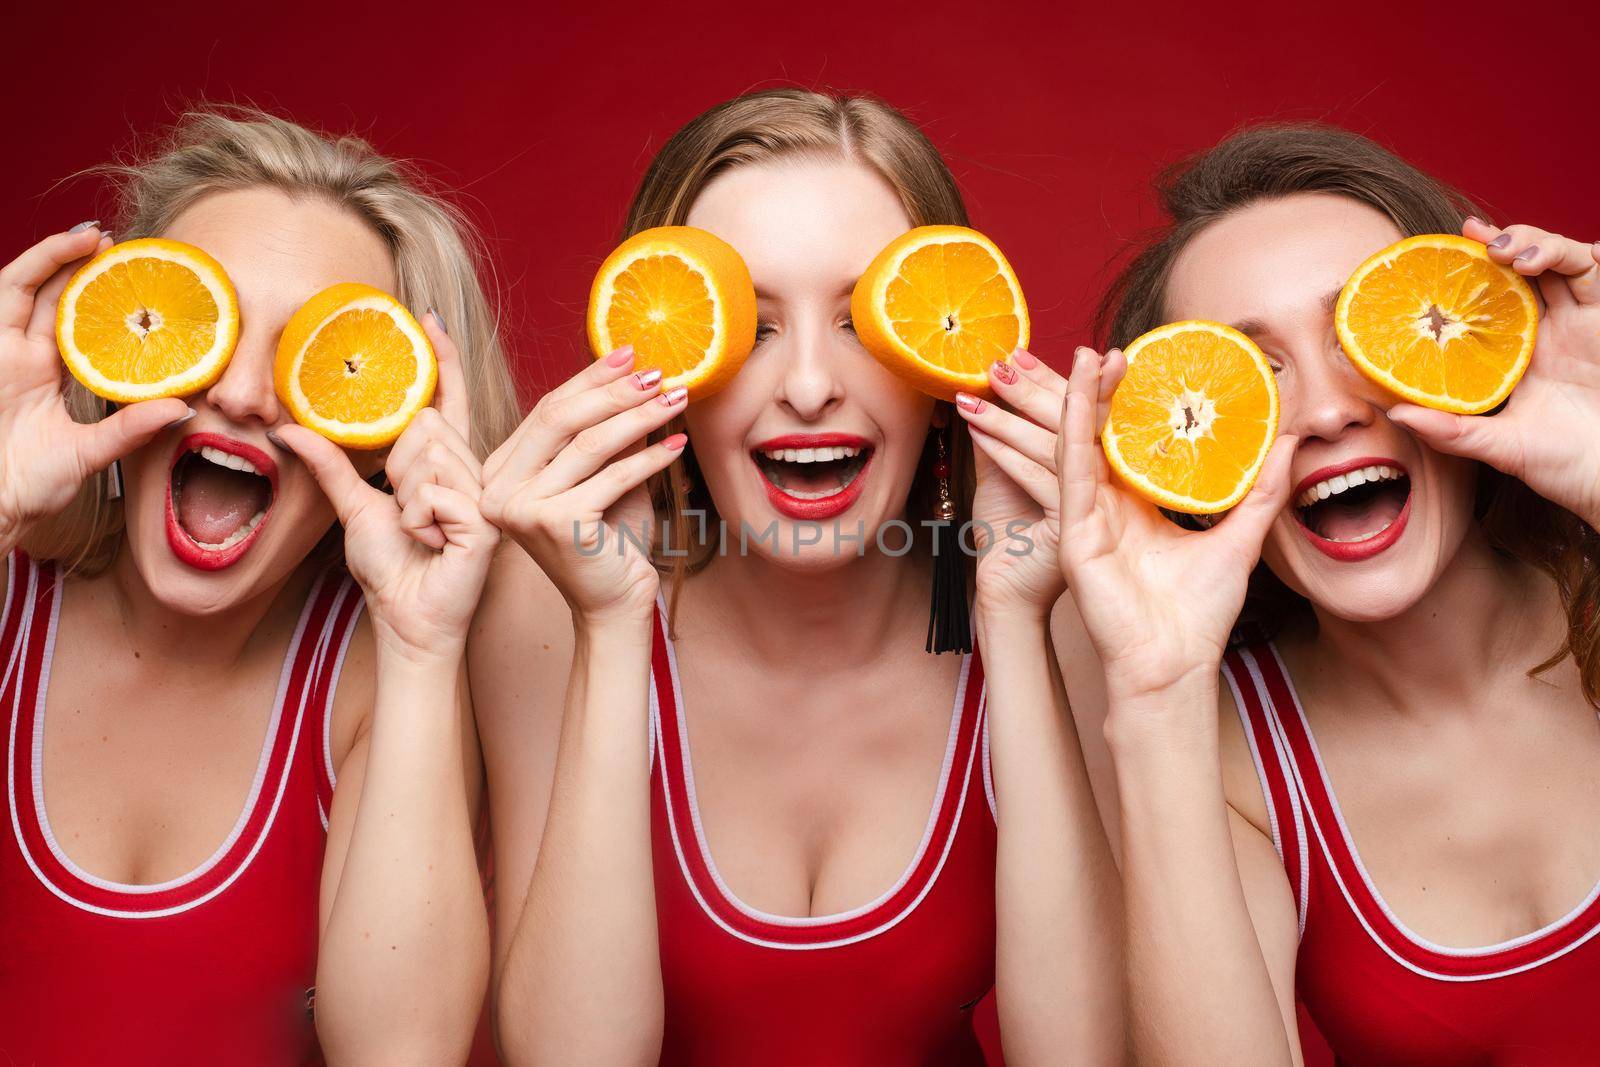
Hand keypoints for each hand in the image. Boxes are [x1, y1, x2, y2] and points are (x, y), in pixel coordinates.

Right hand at [0, 224, 191, 546]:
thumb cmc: (30, 485)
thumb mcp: (91, 453)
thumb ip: (131, 430)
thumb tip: (184, 410)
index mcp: (46, 377)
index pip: (78, 328)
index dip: (102, 305)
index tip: (139, 287)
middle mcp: (23, 357)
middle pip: (53, 298)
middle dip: (82, 268)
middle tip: (124, 247)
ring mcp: (4, 349)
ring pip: (31, 286)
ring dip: (61, 256)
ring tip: (98, 237)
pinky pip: (11, 292)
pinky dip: (38, 266)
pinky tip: (66, 249)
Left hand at [271, 313, 494, 660]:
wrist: (409, 620)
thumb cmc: (390, 569)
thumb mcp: (354, 506)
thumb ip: (330, 463)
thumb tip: (287, 427)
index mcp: (446, 464)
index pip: (447, 400)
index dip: (441, 361)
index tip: (427, 320)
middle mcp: (472, 472)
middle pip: (426, 425)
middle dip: (400, 468)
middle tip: (406, 511)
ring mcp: (484, 495)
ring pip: (429, 456)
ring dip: (407, 499)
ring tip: (420, 531)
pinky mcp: (486, 520)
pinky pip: (434, 492)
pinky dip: (419, 521)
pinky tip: (432, 544)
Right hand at [477, 347, 686, 625]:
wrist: (614, 601)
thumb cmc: (610, 538)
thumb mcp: (605, 475)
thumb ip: (608, 432)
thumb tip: (634, 374)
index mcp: (501, 471)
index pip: (547, 411)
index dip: (590, 379)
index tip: (628, 353)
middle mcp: (500, 489)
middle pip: (561, 420)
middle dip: (614, 391)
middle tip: (656, 372)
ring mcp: (523, 508)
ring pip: (589, 445)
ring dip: (639, 418)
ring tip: (676, 399)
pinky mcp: (556, 524)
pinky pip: (612, 477)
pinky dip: (650, 459)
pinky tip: (678, 446)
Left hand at [955, 348, 1078, 616]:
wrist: (1008, 594)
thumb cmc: (1008, 535)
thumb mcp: (1001, 477)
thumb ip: (1001, 438)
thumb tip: (983, 393)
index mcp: (1093, 465)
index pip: (1078, 412)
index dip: (1053, 378)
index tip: (1023, 350)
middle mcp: (1101, 481)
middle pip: (1076, 420)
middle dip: (1042, 383)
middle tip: (1010, 353)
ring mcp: (1092, 504)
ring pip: (1056, 445)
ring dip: (1018, 410)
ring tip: (988, 380)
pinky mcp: (1072, 525)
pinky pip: (1039, 480)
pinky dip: (1007, 454)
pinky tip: (978, 432)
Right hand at [1055, 346, 1297, 701]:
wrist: (1173, 665)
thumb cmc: (1199, 616)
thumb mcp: (1240, 538)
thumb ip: (1260, 491)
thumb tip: (1291, 443)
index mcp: (1137, 509)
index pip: (1132, 445)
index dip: (1136, 404)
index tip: (1150, 364)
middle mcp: (1106, 509)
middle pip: (1101, 437)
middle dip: (1104, 392)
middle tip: (1119, 348)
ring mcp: (1086, 520)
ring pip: (1080, 445)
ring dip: (1083, 397)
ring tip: (1090, 353)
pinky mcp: (1075, 533)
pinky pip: (1073, 470)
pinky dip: (1074, 429)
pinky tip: (1078, 394)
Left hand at [1388, 220, 1599, 526]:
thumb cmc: (1560, 465)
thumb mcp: (1497, 447)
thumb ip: (1450, 431)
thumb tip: (1394, 413)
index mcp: (1511, 353)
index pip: (1485, 299)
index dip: (1465, 273)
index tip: (1432, 254)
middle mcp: (1544, 330)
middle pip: (1521, 268)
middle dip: (1499, 242)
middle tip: (1473, 236)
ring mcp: (1577, 322)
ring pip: (1557, 260)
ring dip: (1534, 243)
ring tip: (1508, 253)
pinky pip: (1593, 273)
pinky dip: (1574, 255)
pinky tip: (1551, 256)